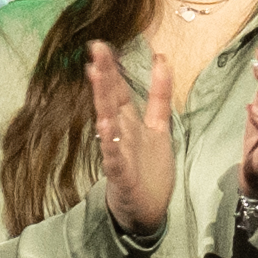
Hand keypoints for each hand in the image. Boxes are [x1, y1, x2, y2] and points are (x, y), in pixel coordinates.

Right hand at [85, 21, 181, 237]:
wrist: (145, 212)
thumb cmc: (149, 170)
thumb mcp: (158, 127)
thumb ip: (159, 95)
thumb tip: (162, 59)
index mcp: (129, 122)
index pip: (118, 90)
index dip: (112, 69)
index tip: (102, 46)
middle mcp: (120, 133)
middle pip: (111, 99)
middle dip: (104, 74)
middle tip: (96, 48)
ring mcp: (117, 152)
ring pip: (109, 121)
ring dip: (102, 99)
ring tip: (96, 75)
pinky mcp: (120, 173)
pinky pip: (113, 154)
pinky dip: (109, 140)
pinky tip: (104, 123)